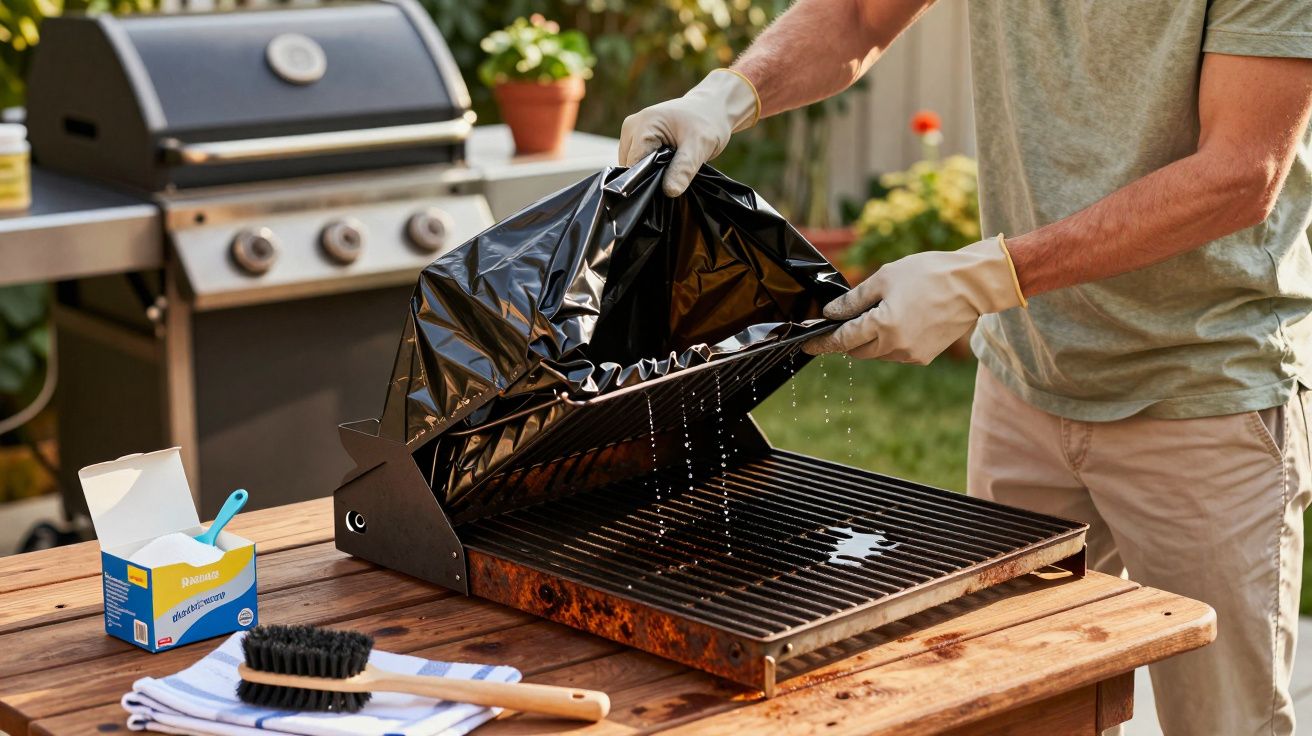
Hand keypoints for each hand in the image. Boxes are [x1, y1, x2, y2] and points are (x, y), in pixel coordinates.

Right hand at [619, 69, 759, 196]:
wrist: (711, 108)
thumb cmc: (707, 123)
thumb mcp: (700, 146)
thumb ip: (684, 168)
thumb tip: (670, 191)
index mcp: (643, 125)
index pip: (634, 165)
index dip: (648, 181)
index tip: (668, 186)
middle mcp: (631, 127)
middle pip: (631, 167)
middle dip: (649, 178)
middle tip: (675, 175)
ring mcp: (631, 132)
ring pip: (633, 166)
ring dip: (650, 174)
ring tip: (673, 168)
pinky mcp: (636, 138)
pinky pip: (637, 162)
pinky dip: (650, 169)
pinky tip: (668, 166)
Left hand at [803, 237, 1026, 363]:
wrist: (972, 285)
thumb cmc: (928, 274)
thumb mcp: (884, 277)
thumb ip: (854, 300)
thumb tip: (831, 313)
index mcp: (883, 325)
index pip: (842, 340)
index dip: (822, 343)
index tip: (807, 345)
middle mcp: (896, 346)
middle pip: (857, 351)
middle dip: (848, 338)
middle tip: (849, 317)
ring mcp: (911, 355)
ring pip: (876, 353)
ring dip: (870, 339)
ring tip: (884, 311)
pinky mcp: (924, 357)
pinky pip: (895, 353)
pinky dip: (890, 341)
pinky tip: (902, 319)